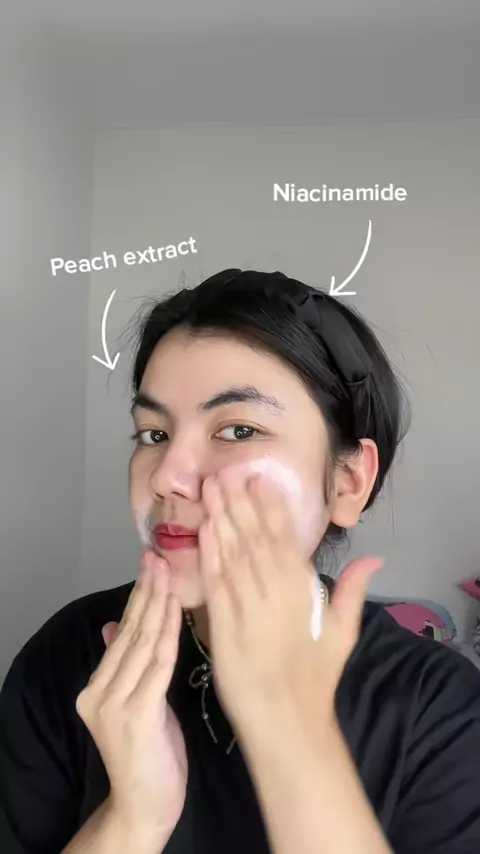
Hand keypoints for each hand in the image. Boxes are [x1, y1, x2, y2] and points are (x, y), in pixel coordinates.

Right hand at [75, 550, 186, 836]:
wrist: (145, 808)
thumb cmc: (149, 756)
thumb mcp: (136, 705)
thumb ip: (124, 667)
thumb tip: (113, 626)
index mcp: (97, 687)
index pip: (122, 632)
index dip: (138, 597)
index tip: (152, 564)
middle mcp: (98, 692)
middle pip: (130, 631)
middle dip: (147, 591)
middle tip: (159, 555)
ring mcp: (114, 705)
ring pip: (142, 643)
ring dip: (157, 604)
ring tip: (168, 572)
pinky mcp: (136, 716)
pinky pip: (156, 666)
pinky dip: (168, 635)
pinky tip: (176, 609)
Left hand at [198, 467, 382, 737]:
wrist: (284, 719)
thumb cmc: (315, 678)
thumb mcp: (343, 633)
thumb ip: (352, 591)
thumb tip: (374, 558)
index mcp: (301, 589)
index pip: (284, 537)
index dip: (269, 505)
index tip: (258, 478)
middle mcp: (273, 590)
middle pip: (253, 535)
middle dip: (239, 501)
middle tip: (226, 470)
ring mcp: (246, 605)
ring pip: (232, 550)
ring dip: (220, 516)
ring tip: (211, 486)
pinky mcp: (222, 622)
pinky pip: (214, 579)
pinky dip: (209, 551)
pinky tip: (204, 528)